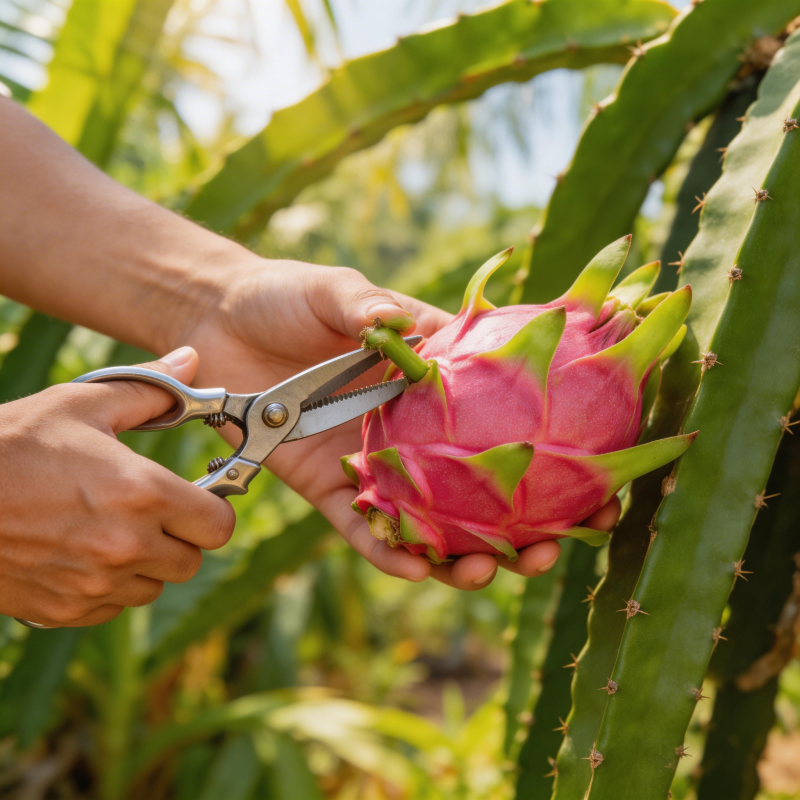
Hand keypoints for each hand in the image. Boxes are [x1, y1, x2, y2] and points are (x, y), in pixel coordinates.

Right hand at [0, 349, 234, 626]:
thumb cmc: (10, 444)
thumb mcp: (80, 404)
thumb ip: (150, 389)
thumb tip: (192, 361)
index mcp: (142, 493)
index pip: (219, 524)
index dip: (214, 508)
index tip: (198, 496)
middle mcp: (125, 547)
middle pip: (192, 559)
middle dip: (182, 536)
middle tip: (154, 511)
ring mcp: (93, 585)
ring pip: (153, 586)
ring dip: (146, 563)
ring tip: (110, 528)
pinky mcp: (63, 611)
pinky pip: (113, 606)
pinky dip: (109, 586)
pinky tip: (80, 552)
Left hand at [182, 258, 620, 588]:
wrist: (219, 318)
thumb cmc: (287, 294)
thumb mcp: (337, 290)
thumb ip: (371, 307)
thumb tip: (413, 325)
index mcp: (431, 382)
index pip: (505, 419)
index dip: (551, 453)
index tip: (594, 488)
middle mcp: (413, 429)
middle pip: (477, 488)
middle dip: (516, 527)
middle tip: (546, 551)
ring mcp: (373, 462)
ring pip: (427, 521)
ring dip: (456, 555)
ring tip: (481, 573)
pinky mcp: (327, 485)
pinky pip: (360, 528)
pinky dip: (385, 552)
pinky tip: (412, 570)